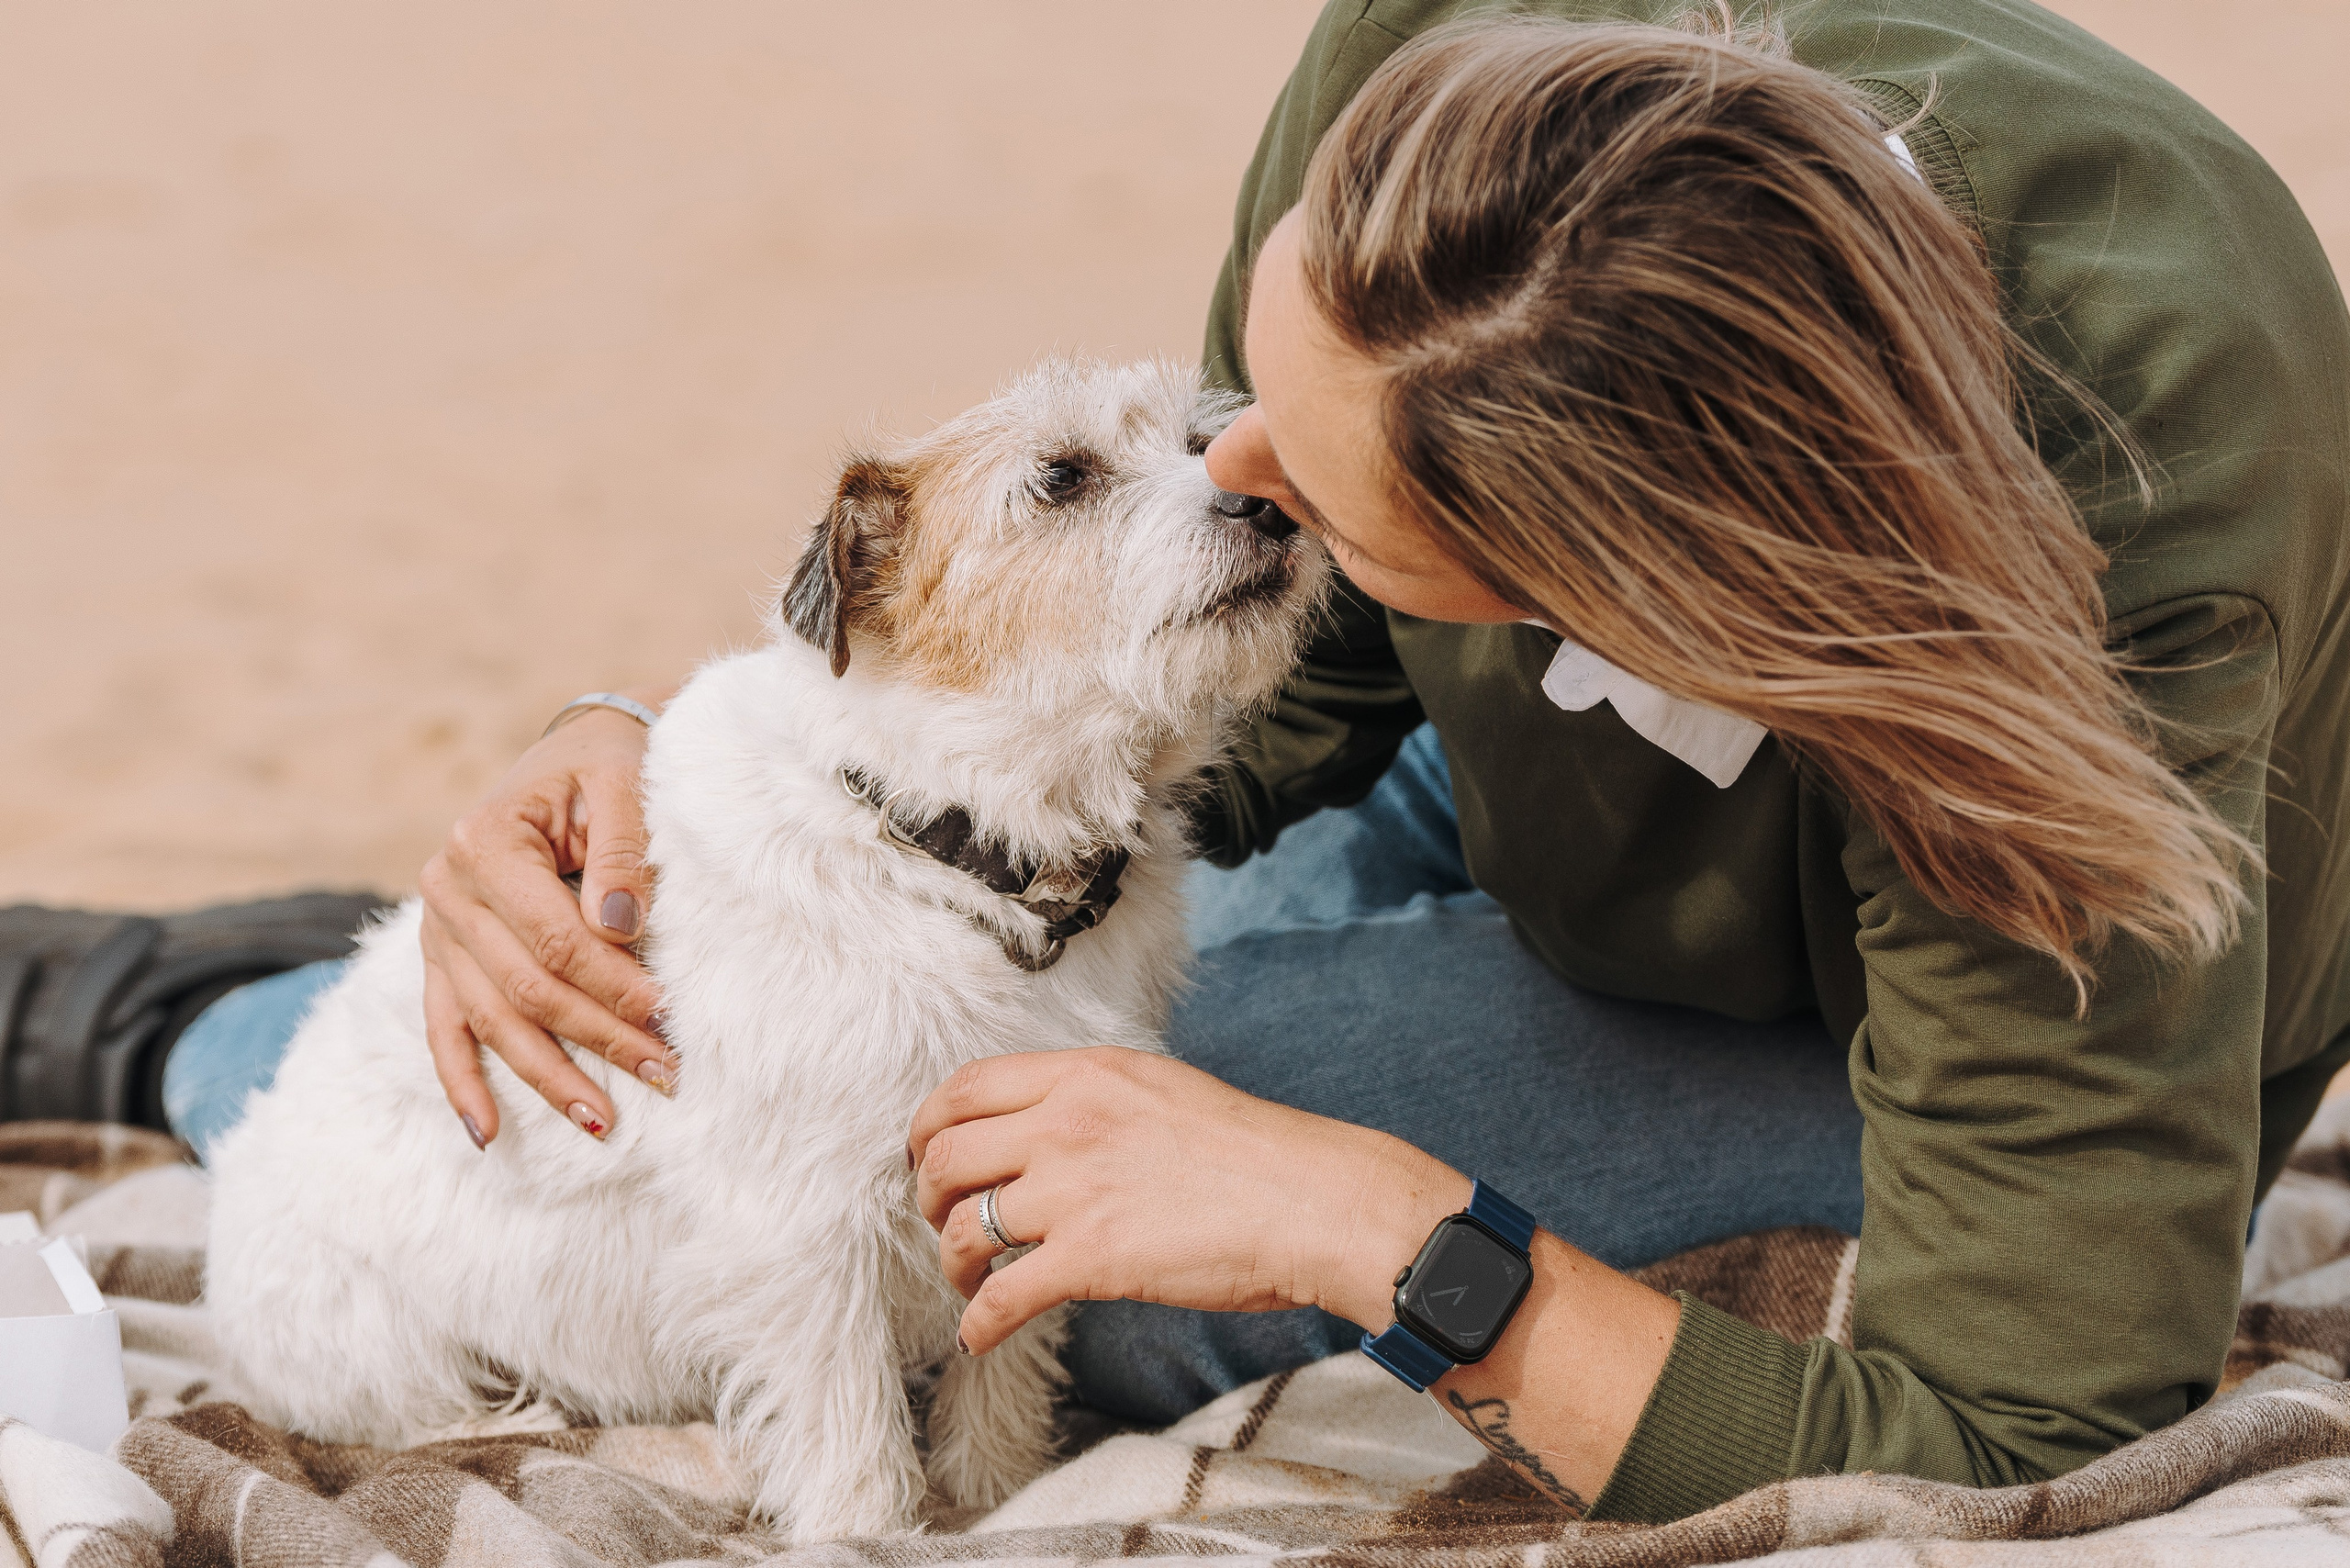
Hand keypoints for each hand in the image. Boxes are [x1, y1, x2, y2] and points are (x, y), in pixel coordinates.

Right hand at [418, 695, 677, 1144]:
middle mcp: (448, 889)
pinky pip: (444, 1030)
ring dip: (547, 1077)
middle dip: (598, 1037)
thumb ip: (623, 852)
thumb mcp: (625, 786)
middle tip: (665, 1073)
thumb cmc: (609, 770)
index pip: (553, 937)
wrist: (577, 756)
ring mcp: (439, 930)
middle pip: (526, 987)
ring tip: (604, 1122)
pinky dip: (464, 1084)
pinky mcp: (444, 959)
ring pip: (492, 1020)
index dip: (610, 982)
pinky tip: (489, 1135)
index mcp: (486, 841)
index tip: (666, 1014)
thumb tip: (619, 927)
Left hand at [906, 1046, 1470, 1352]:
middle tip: (942, 1222)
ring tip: (969, 1281)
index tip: (924, 1156)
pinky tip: (980, 1337)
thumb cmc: (1252, 1153)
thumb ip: (1093, 1098)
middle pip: (945, 1156)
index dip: (927, 1128)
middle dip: (927, 1197)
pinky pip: (999, 1297)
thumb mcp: (1160, 1089)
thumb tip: (1043, 1126)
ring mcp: (1073, 1190)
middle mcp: (1066, 1122)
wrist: (1311, 1199)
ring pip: (961, 1228)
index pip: (964, 1088)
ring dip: (951, 1264)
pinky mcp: (1089, 1258)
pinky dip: (977, 1324)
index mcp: (1084, 1074)